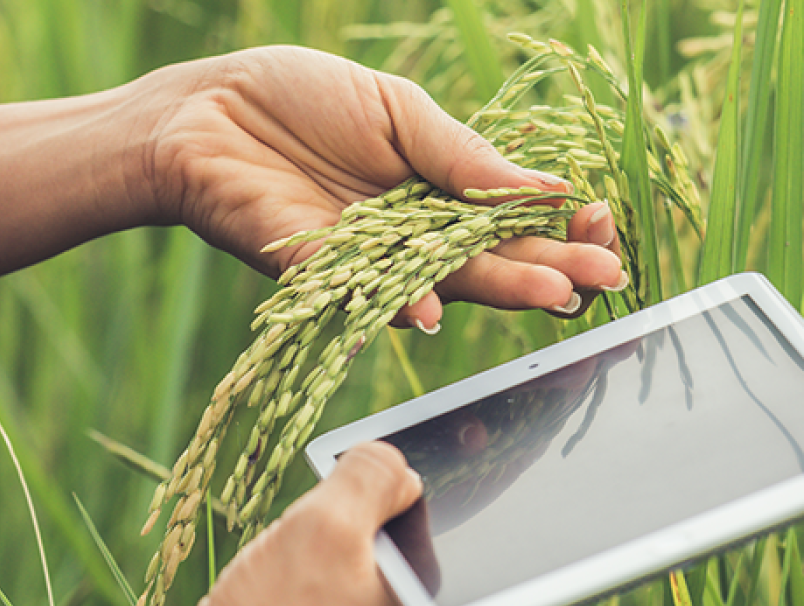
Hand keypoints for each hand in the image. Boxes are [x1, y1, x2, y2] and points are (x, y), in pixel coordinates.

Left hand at [133, 46, 625, 328]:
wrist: (202, 111)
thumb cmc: (298, 99)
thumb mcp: (396, 110)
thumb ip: (461, 154)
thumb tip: (544, 189)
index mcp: (437, 193)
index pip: (513, 220)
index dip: (558, 226)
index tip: (597, 222)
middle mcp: (410, 238)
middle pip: (490, 260)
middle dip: (549, 267)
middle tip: (601, 278)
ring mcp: (365, 262)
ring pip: (440, 283)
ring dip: (496, 290)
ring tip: (551, 292)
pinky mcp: (311, 273)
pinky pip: (358, 292)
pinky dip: (393, 301)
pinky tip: (433, 307)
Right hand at [144, 442, 520, 605]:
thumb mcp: (318, 525)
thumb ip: (376, 474)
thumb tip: (404, 465)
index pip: (532, 553)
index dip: (518, 498)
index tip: (505, 460)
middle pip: (481, 567)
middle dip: (443, 523)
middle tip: (396, 491)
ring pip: (439, 596)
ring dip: (404, 562)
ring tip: (345, 543)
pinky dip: (384, 597)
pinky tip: (329, 584)